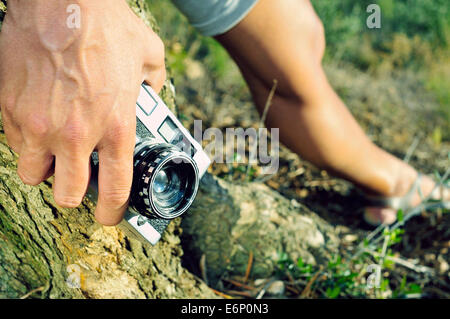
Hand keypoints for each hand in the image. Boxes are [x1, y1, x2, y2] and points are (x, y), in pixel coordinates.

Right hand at [0, 0, 165, 224]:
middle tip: (80, 179)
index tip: (111, 216)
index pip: (115, 190)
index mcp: (115, 126)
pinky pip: (14, 144)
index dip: (113, 212)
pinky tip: (40, 122)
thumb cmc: (106, 25)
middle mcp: (76, 134)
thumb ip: (154, 86)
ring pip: (33, 175)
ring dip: (47, 169)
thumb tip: (151, 96)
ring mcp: (38, 125)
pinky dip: (27, 141)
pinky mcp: (10, 110)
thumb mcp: (149, 57)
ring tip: (57, 150)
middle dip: (75, 193)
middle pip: (68, 195)